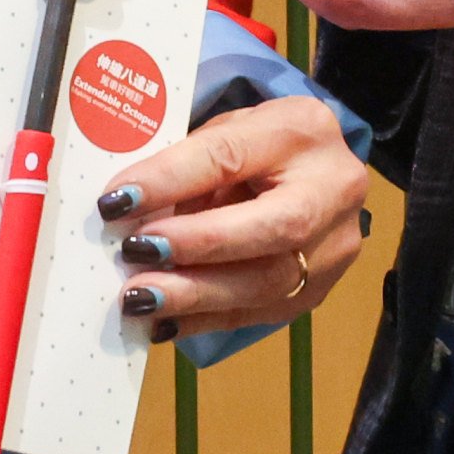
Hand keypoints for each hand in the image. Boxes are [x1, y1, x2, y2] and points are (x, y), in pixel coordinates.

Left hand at [100, 94, 372, 339]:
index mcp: (302, 130)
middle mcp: (334, 187)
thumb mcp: (224, 135)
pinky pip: (261, 313)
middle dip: (197, 245)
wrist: (314, 175)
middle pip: (273, 227)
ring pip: (270, 282)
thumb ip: (187, 169)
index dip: (171, 180)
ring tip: (140, 298)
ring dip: (196, 295)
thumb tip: (127, 213)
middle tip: (136, 253)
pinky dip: (206, 320)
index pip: (230, 155)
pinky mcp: (322, 289)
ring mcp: (336, 245)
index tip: (117, 201)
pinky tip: (164, 323)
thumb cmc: (256, 148)